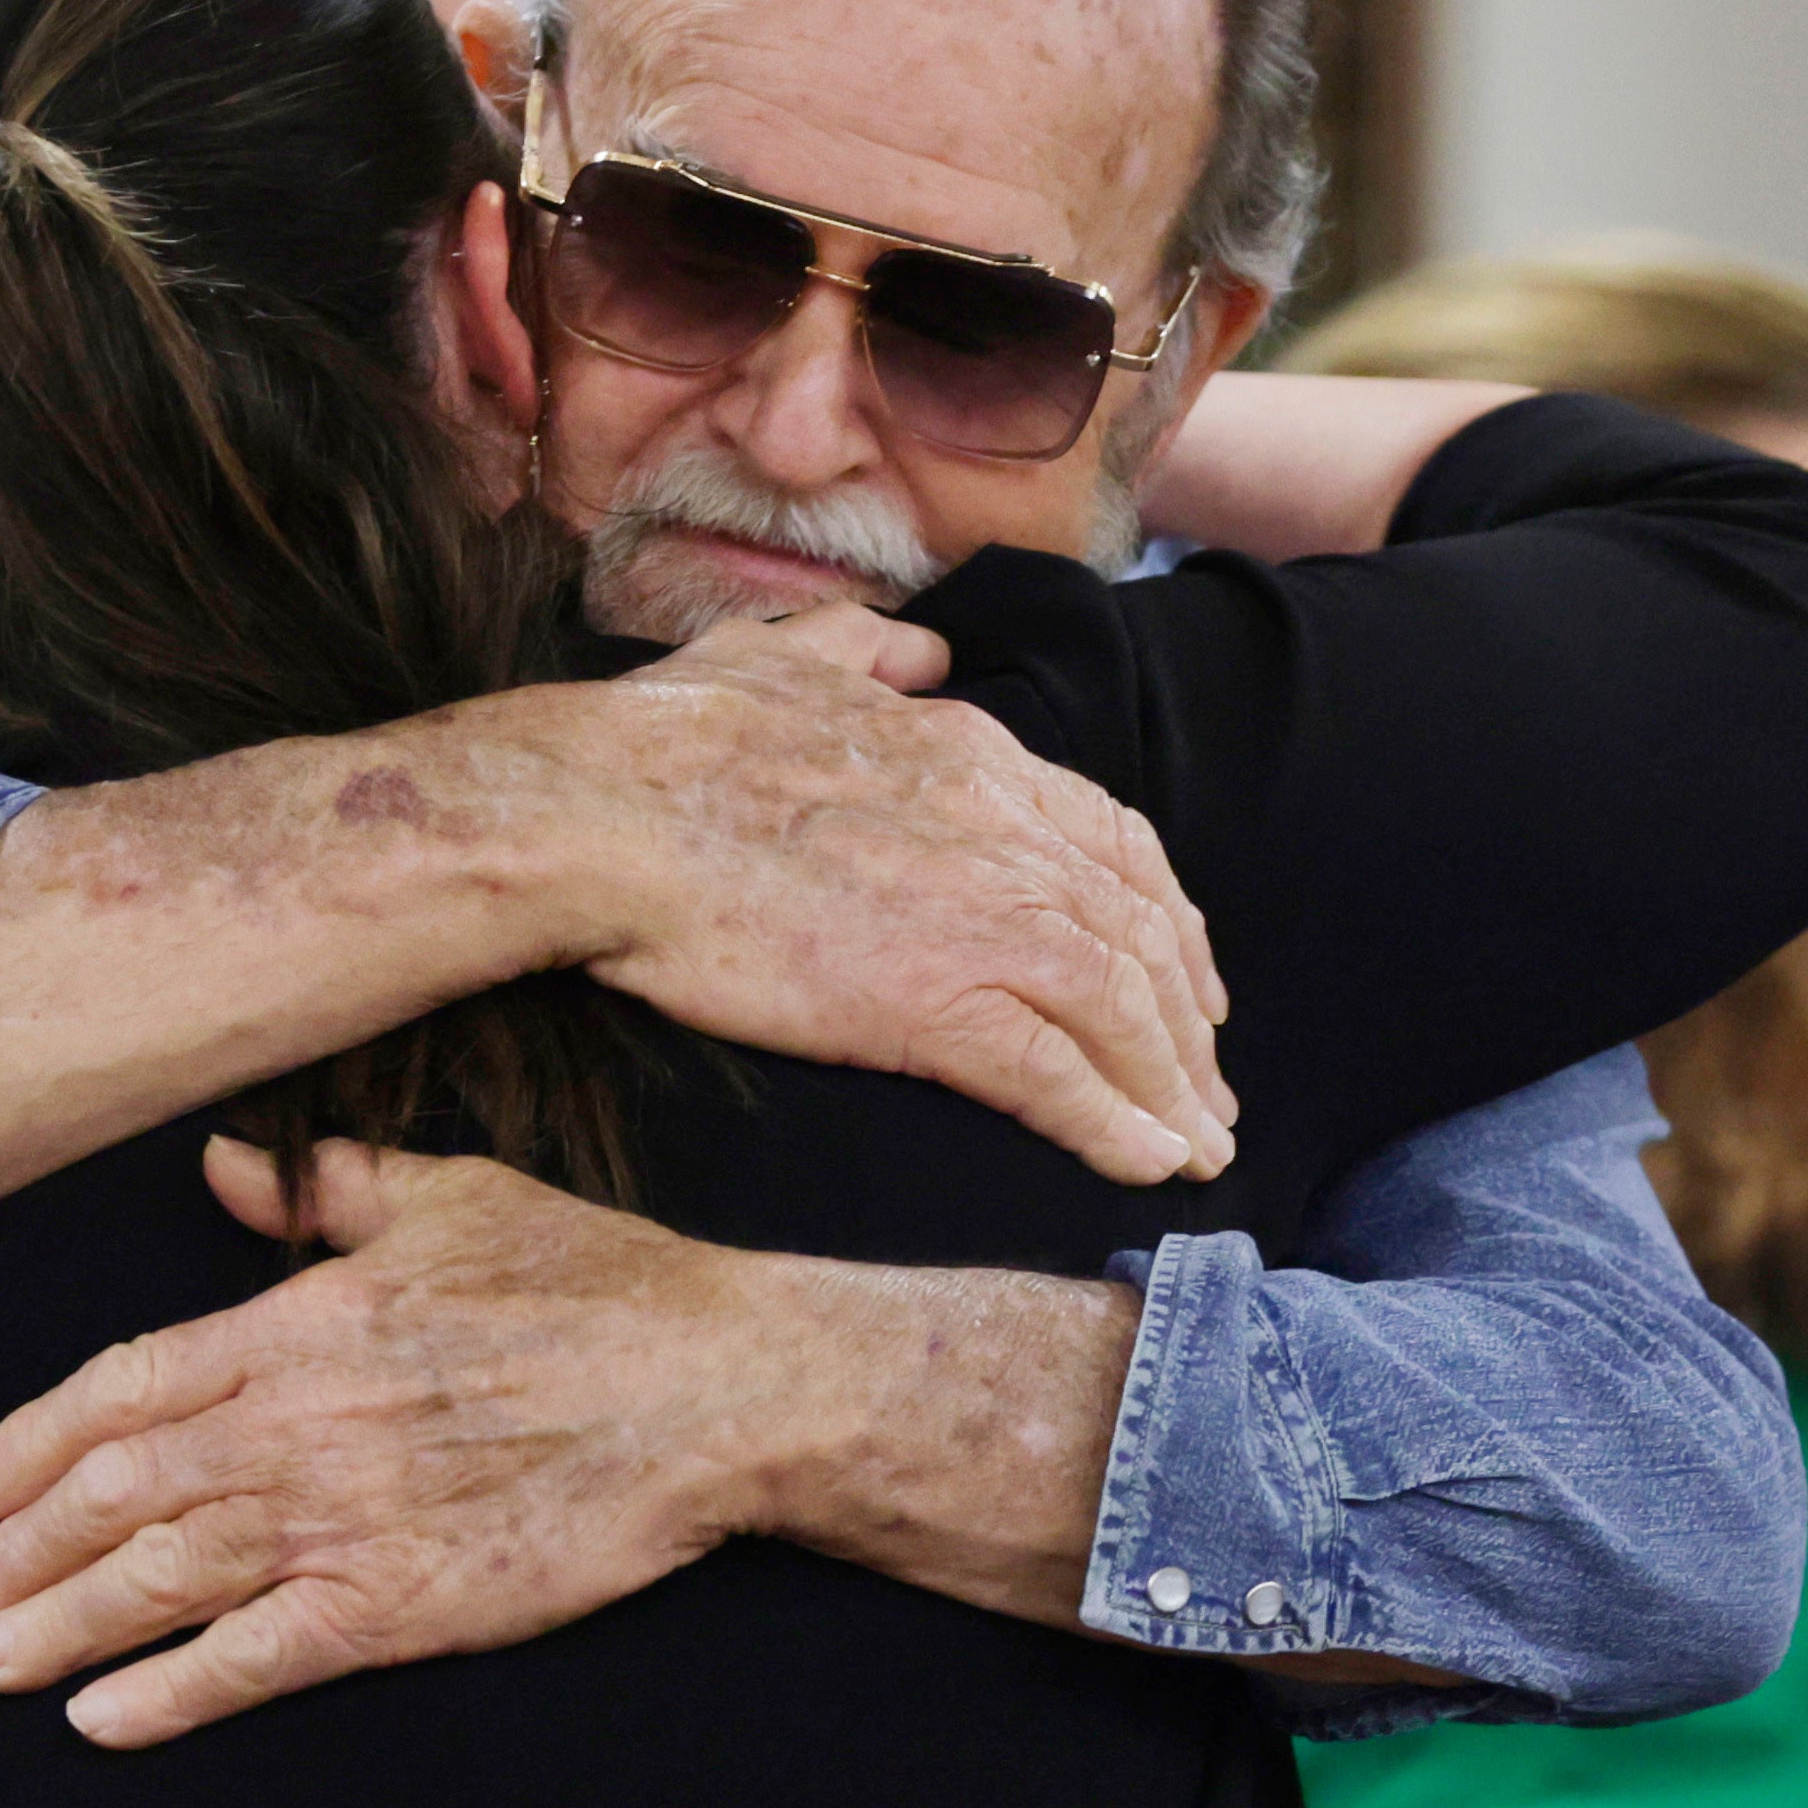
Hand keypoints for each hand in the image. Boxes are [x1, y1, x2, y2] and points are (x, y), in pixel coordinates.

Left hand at [0, 1137, 802, 1747]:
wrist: (715, 1387)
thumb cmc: (594, 1283)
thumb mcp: (452, 1197)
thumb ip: (326, 1189)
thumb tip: (224, 1164)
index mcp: (303, 1323)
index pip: (125, 1387)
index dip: (31, 1442)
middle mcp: (302, 1422)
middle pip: (117, 1494)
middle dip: (19, 1551)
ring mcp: (348, 1517)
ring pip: (163, 1576)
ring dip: (62, 1624)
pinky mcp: (404, 1602)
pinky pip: (257, 1657)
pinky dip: (168, 1693)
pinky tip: (101, 1720)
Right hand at [563, 609, 1232, 1186]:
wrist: (600, 811)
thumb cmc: (661, 741)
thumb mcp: (779, 654)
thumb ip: (862, 648)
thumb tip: (916, 643)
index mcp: (970, 755)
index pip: (1114, 843)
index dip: (1164, 918)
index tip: (1184, 975)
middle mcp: (1001, 830)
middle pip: (1141, 932)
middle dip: (1188, 1019)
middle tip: (1207, 1086)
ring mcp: (976, 915)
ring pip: (1121, 1006)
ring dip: (1171, 1087)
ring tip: (1195, 1149)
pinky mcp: (932, 1000)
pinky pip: (1059, 1074)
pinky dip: (1117, 1124)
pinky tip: (1147, 1164)